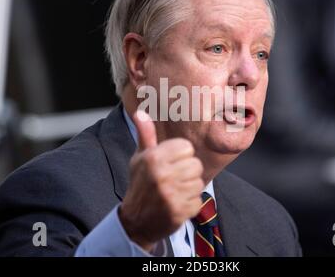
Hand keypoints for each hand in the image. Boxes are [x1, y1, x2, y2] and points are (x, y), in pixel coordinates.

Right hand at [119, 110, 203, 251]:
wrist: (135, 221)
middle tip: (172, 180)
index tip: (170, 164)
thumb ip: (145, 135)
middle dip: (187, 173)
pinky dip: (190, 204)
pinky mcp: (180, 211)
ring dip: (189, 188)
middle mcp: (162, 175)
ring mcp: (171, 194)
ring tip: (174, 192)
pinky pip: (198, 200)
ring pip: (199, 182)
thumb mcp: (139, 158)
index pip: (186, 147)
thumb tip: (140, 113)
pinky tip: (176, 204)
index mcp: (153, 158)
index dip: (180, 156)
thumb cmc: (140, 185)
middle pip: (195, 164)